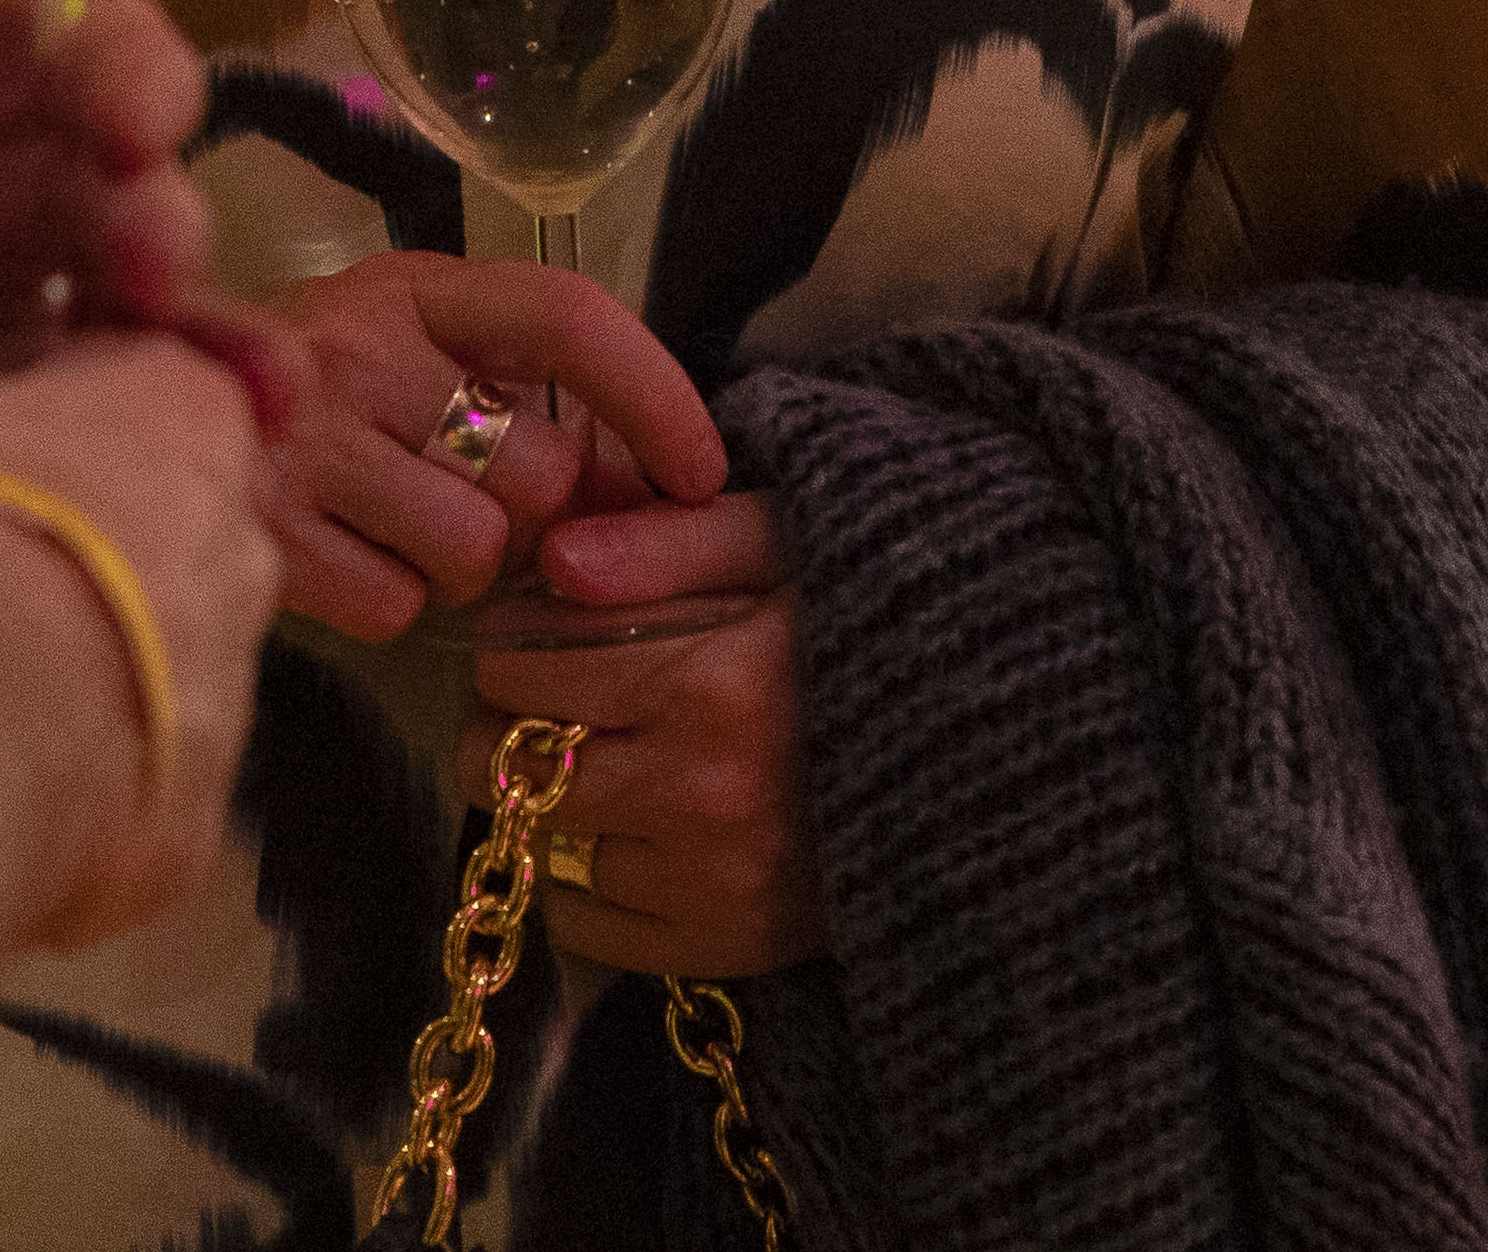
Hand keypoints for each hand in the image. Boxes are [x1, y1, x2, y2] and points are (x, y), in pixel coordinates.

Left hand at [0, 0, 295, 419]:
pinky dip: (176, 428)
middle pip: (96, 182)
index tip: (138, 114)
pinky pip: (82, 428)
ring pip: (114, 311)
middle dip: (150, 210)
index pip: (46, 45)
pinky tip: (250, 432)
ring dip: (192, 327)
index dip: (115, 64)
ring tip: (245, 381)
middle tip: (148, 264)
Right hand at [0, 315, 281, 951]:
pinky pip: (130, 802)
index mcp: (179, 405)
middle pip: (159, 528)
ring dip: (72, 678)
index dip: (46, 415)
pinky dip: (65, 800)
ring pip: (153, 671)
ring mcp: (230, 688)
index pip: (139, 384)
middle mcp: (234, 539)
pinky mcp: (198, 823)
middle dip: (71, 549)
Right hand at [265, 254, 724, 639]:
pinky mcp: (267, 533)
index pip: (568, 316)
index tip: (702, 471)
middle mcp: (362, 346)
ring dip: (457, 562)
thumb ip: (522, 388)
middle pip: (540, 469)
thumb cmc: (319, 394)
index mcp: (416, 289)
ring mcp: (309, 439)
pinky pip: (397, 606)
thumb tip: (649, 485)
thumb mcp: (416, 347)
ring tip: (398, 525)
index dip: (654, 395)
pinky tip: (346, 555)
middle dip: (528, 508)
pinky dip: (388, 601)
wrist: (140, 416)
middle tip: (470, 496)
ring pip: (476, 550)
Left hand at [463, 493, 824, 975]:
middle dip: (507, 725)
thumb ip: (667, 540)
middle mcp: (701, 795)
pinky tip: (625, 831)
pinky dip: (582, 880)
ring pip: (546, 845)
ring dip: (550, 802)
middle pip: (516, 766)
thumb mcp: (784, 543)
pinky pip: (586, 927)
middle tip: (539, 700)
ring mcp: (711, 884)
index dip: (510, 642)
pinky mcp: (726, 947)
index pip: (527, 668)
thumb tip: (555, 558)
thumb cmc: (865, 620)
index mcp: (710, 682)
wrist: (979, 751)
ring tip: (589, 759)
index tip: (527, 632)